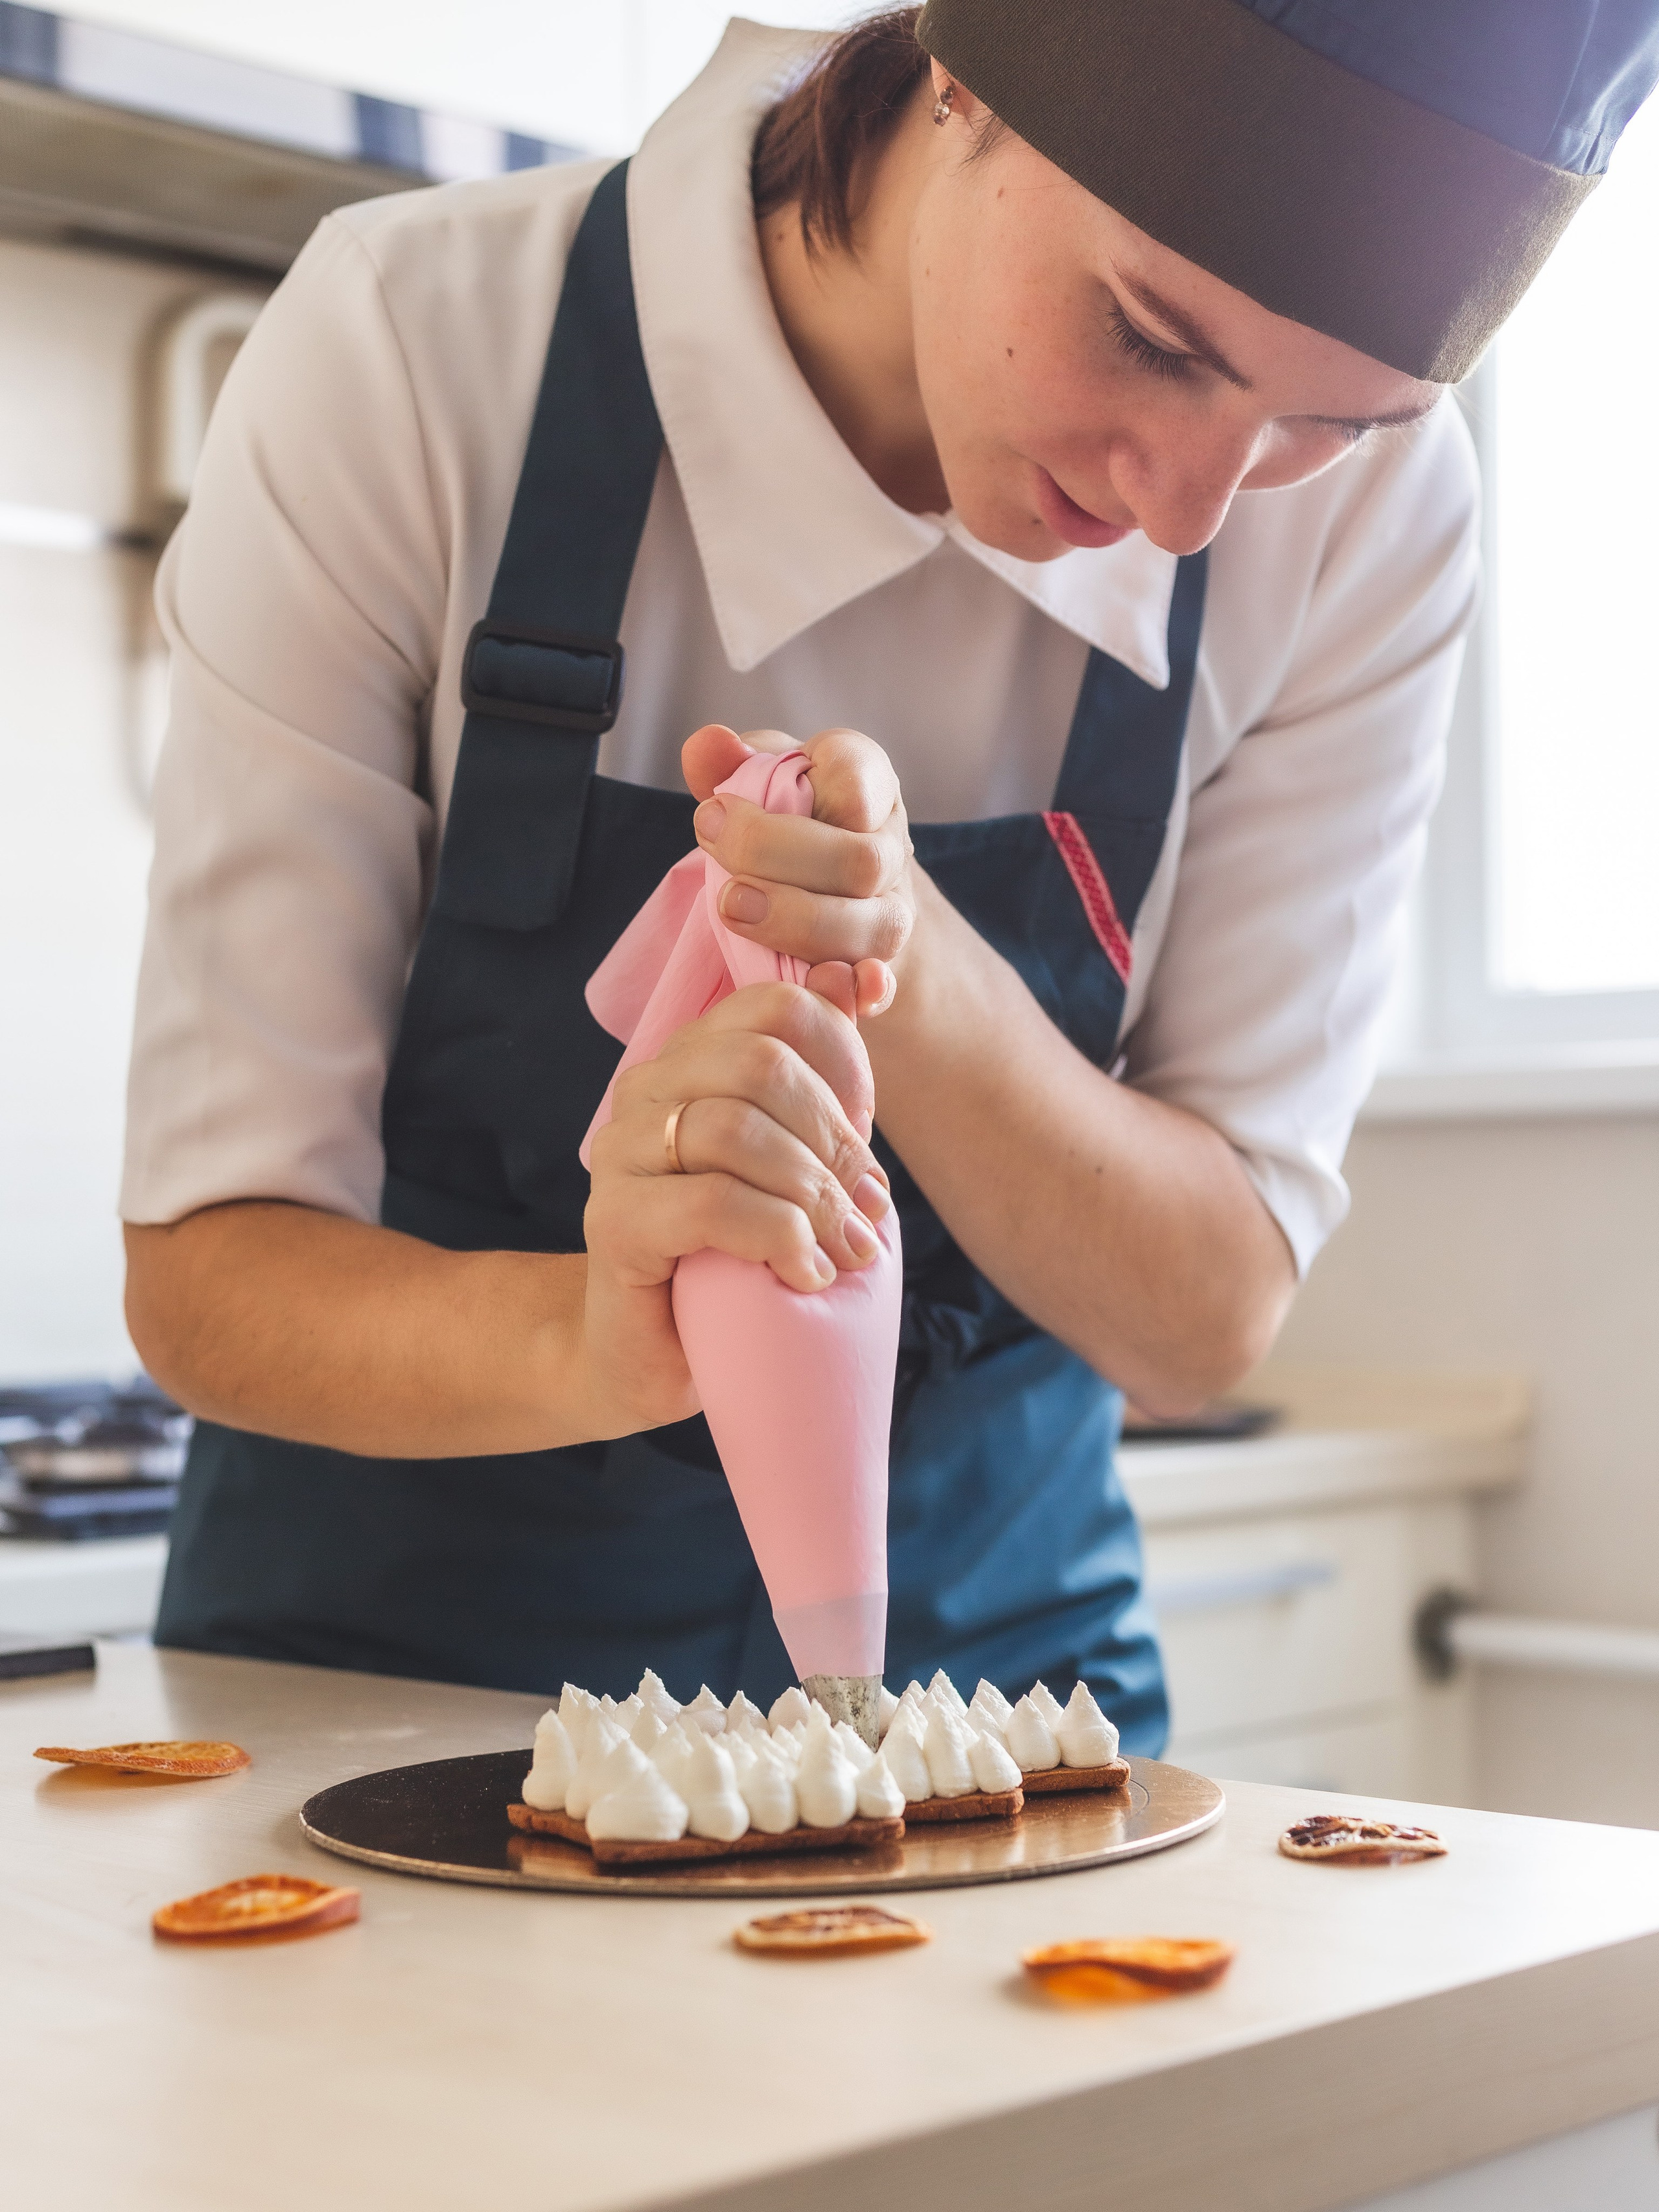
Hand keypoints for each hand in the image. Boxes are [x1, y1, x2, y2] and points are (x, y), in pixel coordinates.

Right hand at [580, 981, 892, 1433]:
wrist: (658, 1356)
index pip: (776, 1008)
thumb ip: (823, 1077)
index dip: (843, 1063)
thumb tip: (859, 978)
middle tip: (864, 1210)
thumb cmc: (738, 1258)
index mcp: (693, 1060)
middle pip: (761, 1062)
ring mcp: (622, 1154)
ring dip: (812, 1196)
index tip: (867, 1138)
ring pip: (736, 1128)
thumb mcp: (798, 1163)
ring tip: (843, 1251)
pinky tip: (803, 1274)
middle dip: (834, 1139)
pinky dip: (778, 1237)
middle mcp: (648, 1090)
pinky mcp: (615, 1222)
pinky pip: (711, 1203)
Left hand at [682, 724, 914, 1017]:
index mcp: (865, 785)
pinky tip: (824, 988)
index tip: (718, 803)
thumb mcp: (758, 782)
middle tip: (709, 844)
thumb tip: (707, 744)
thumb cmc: (785, 823)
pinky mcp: (878, 968)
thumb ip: (731, 763)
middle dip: (777, 854)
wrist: (824, 888)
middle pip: (858, 859)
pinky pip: (880, 985)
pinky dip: (859, 991)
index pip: (859, 777)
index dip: (803, 789)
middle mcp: (888, 848)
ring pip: (870, 926)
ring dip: (797, 920)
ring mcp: (889, 913)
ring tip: (731, 907)